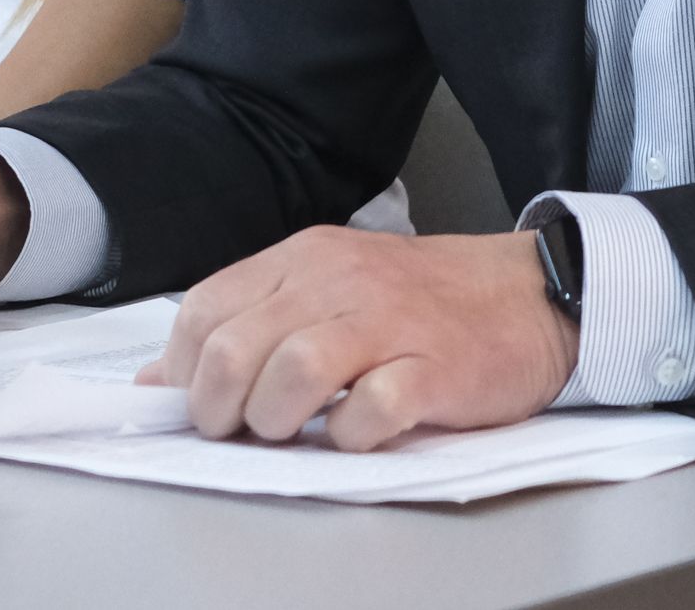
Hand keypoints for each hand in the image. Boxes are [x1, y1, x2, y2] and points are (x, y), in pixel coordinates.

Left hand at [146, 227, 577, 451]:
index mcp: (305, 258)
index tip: (207, 401)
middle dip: (220, 408)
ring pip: (292, 373)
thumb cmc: (424, 300)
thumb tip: (161, 379)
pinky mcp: (435, 369)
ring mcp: (389, 323)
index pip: (205, 309)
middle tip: (242, 430)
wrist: (533, 293)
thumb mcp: (328, 292)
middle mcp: (339, 281)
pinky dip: (351, 435)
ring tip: (293, 431)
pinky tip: (357, 432)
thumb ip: (249, 324)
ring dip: (276, 420)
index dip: (187, 370)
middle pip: (237, 349)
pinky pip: (371, 411)